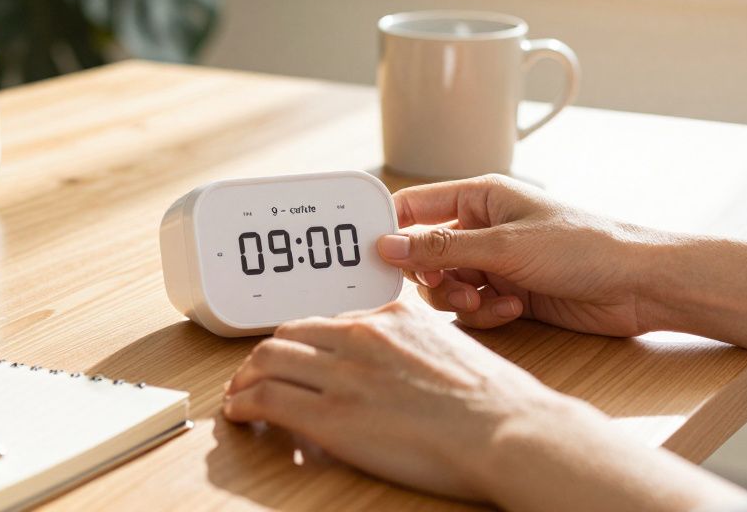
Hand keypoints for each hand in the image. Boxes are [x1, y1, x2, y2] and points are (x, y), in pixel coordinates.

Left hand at [222, 301, 578, 500]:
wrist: (508, 429)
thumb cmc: (496, 403)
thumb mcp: (451, 348)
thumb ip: (415, 346)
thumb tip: (402, 364)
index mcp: (393, 316)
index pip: (329, 320)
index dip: (304, 341)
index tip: (297, 355)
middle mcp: (362, 335)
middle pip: (289, 333)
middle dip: (266, 354)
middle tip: (255, 372)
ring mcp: (344, 373)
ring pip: (269, 360)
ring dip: (245, 377)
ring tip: (239, 392)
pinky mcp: (330, 415)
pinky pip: (267, 400)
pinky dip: (244, 404)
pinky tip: (239, 413)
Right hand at [376, 175, 660, 336]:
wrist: (640, 285)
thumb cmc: (585, 245)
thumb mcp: (505, 245)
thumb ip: (443, 247)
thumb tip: (388, 245)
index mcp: (480, 197)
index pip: (415, 206)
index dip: (389, 228)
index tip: (371, 255)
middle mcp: (483, 228)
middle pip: (424, 254)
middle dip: (432, 276)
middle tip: (450, 287)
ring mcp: (496, 262)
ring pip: (446, 285)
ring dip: (459, 298)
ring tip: (486, 302)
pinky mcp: (510, 294)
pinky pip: (473, 307)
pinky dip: (486, 313)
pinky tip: (511, 310)